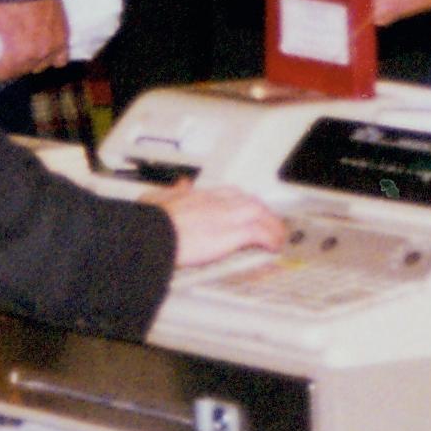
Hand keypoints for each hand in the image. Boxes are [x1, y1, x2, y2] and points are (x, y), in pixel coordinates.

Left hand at [0, 0, 66, 79]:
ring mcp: (54, 46)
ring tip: (23, 47)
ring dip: (31, 60)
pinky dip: (51, 56)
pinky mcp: (64, 36)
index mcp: (19, 52)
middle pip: (21, 71)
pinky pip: (60, 58)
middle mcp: (39, 54)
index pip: (3, 74)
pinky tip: (42, 47)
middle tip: (6, 49)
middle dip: (12, 64)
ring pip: (40, 66)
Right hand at [146, 184, 287, 267]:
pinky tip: (274, 246)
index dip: (243, 200)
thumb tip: (181, 183)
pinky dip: (269, 239)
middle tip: (270, 223)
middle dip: (262, 212)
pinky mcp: (231, 234)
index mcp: (199, 195)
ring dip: (271, 225)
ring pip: (259, 214)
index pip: (230, 192)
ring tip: (278, 236)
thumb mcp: (157, 198)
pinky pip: (258, 233)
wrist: (153, 235)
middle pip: (249, 201)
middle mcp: (216, 202)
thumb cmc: (151, 222)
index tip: (247, 207)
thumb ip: (172, 192)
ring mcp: (225, 216)